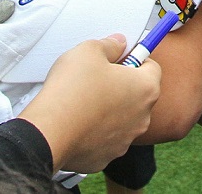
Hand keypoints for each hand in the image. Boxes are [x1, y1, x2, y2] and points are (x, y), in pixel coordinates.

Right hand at [18, 35, 161, 174]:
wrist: (49, 132)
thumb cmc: (71, 93)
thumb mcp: (89, 50)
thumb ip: (110, 44)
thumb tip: (117, 44)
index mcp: (145, 88)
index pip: (152, 66)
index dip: (135, 57)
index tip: (121, 56)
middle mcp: (141, 117)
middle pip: (138, 93)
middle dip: (121, 84)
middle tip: (99, 76)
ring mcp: (124, 140)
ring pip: (122, 118)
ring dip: (109, 108)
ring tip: (84, 99)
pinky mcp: (106, 156)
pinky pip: (104, 138)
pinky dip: (95, 130)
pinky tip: (78, 120)